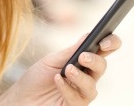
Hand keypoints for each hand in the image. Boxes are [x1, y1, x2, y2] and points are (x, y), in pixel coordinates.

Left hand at [0, 33, 121, 104]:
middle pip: (102, 67)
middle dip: (96, 61)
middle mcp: (86, 76)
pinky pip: (78, 100)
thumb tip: (89, 35)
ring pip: (92, 87)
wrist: (22, 99)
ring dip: (80, 77)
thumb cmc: (37, 78)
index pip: (104, 49)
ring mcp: (81, 93)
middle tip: (83, 57)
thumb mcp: (52, 60)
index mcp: (83, 60)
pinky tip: (57, 80)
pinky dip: (67, 89)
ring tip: (67, 70)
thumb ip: (71, 51)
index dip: (111, 43)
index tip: (104, 41)